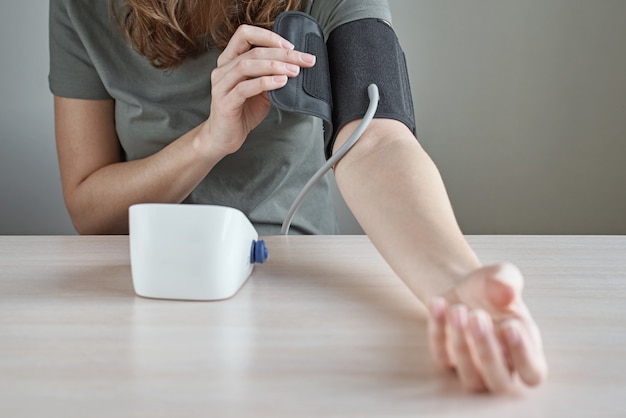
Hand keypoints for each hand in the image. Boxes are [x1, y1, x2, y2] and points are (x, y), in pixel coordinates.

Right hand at [202, 24, 315, 155]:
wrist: (224, 137)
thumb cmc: (243, 111)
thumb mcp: (261, 90)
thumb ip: (272, 76)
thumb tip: (296, 66)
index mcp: (229, 60)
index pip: (245, 34)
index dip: (268, 36)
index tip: (291, 45)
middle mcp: (222, 69)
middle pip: (253, 50)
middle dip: (282, 53)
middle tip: (304, 59)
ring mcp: (221, 85)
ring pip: (247, 65)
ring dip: (274, 66)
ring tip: (294, 71)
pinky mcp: (225, 102)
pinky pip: (244, 88)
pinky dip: (264, 83)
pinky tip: (280, 82)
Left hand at [427, 263, 547, 392]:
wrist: (462, 287)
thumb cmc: (492, 288)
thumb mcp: (503, 275)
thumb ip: (508, 281)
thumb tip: (506, 292)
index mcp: (526, 350)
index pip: (533, 373)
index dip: (524, 356)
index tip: (510, 326)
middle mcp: (502, 366)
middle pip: (500, 382)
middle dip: (488, 353)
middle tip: (478, 317)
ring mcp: (473, 368)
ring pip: (470, 378)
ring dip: (462, 345)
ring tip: (458, 309)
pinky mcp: (447, 359)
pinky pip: (441, 356)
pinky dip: (438, 330)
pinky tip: (438, 303)